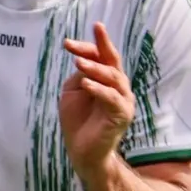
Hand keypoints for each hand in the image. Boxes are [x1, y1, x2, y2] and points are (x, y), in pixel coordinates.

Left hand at [60, 22, 133, 188]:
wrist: (83, 153)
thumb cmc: (78, 122)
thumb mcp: (73, 93)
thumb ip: (80, 76)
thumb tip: (85, 61)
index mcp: (107, 79)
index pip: (100, 56)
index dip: (87, 46)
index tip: (67, 42)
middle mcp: (118, 87)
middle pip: (111, 60)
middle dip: (101, 45)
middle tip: (85, 37)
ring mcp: (123, 100)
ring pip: (113, 77)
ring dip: (95, 68)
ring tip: (79, 62)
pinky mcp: (122, 115)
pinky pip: (112, 98)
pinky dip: (99, 89)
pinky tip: (85, 84)